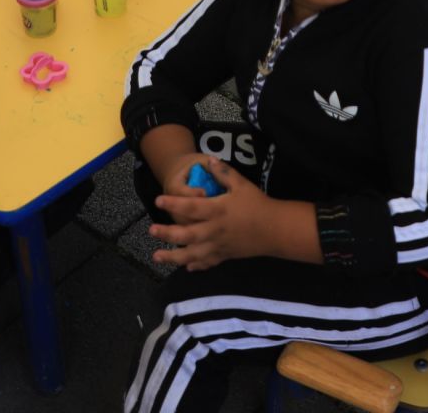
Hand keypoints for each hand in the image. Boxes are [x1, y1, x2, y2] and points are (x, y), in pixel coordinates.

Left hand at [150, 158, 266, 270]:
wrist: (276, 229)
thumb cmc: (259, 205)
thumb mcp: (242, 184)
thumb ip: (223, 173)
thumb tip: (209, 161)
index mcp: (217, 210)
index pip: (190, 207)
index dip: (173, 204)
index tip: (158, 200)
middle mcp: (214, 230)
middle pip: (186, 235)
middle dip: (166, 234)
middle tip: (151, 231)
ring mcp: (219, 246)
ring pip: (192, 254)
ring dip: (173, 257)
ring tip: (157, 257)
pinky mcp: (226, 255)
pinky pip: (208, 262)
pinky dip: (196, 265)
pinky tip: (186, 267)